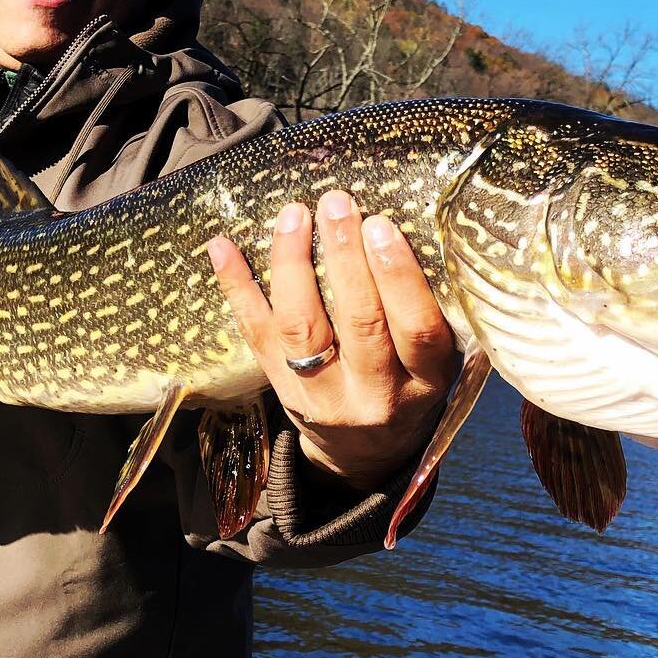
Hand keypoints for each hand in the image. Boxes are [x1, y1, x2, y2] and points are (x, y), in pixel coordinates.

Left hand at [207, 190, 457, 491]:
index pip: (416, 330)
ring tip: (295, 214)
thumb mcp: (434, 365)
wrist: (363, 454)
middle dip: (345, 258)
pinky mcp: (280, 390)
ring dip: (294, 265)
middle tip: (337, 204)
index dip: (399, 278)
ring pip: (302, 327)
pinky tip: (223, 246)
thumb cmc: (406, 386)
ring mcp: (321, 396)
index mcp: (424, 382)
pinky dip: (237, 287)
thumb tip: (399, 227)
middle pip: (359, 324)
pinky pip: (256, 335)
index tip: (382, 226)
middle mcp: (374, 395)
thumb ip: (423, 315)